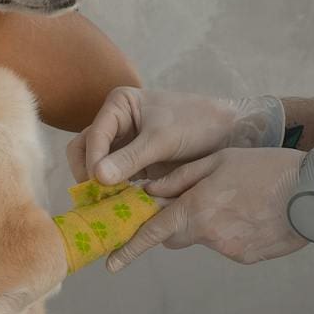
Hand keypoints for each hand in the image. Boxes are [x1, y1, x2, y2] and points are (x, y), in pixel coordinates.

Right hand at [68, 88, 285, 185]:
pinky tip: (119, 208)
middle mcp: (116, 123)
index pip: (93, 135)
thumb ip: (130, 158)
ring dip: (99, 186)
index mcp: (119, 105)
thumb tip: (97, 178)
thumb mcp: (162, 139)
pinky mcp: (135, 164)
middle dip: (88, 173)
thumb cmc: (196, 123)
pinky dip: (114, 193)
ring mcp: (124, 145)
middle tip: (96, 197)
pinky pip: (116, 179)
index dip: (93, 160)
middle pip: (85, 150)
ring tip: (107, 205)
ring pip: (97, 166)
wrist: (228, 134)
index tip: (100, 183)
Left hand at [105, 147, 308, 270]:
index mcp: (196, 207)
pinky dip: (233, 232)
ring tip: (239, 199)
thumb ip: (180, 178)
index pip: (153, 232)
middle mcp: (208, 234)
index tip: (111, 264)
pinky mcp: (247, 258)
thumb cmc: (267, 168)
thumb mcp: (219, 161)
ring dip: (210, 223)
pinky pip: (228, 245)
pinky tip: (254, 213)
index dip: (130, 249)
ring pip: (205, 238)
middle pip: (176, 236)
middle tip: (195, 201)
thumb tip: (150, 192)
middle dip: (176, 223)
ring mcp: (229, 250)